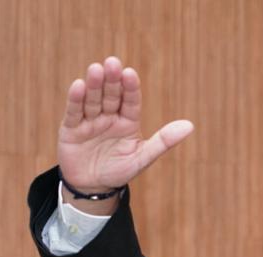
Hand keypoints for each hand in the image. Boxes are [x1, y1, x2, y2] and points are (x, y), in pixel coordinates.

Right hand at [57, 56, 193, 193]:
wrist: (93, 188)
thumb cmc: (119, 171)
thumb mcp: (142, 158)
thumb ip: (164, 141)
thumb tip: (190, 126)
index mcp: (128, 121)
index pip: (131, 101)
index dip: (131, 88)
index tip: (130, 74)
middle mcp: (109, 116)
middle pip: (111, 95)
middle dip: (112, 80)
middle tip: (112, 63)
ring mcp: (90, 120)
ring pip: (93, 99)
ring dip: (94, 85)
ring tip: (96, 69)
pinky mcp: (71, 128)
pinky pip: (74, 112)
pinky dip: (76, 99)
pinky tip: (79, 86)